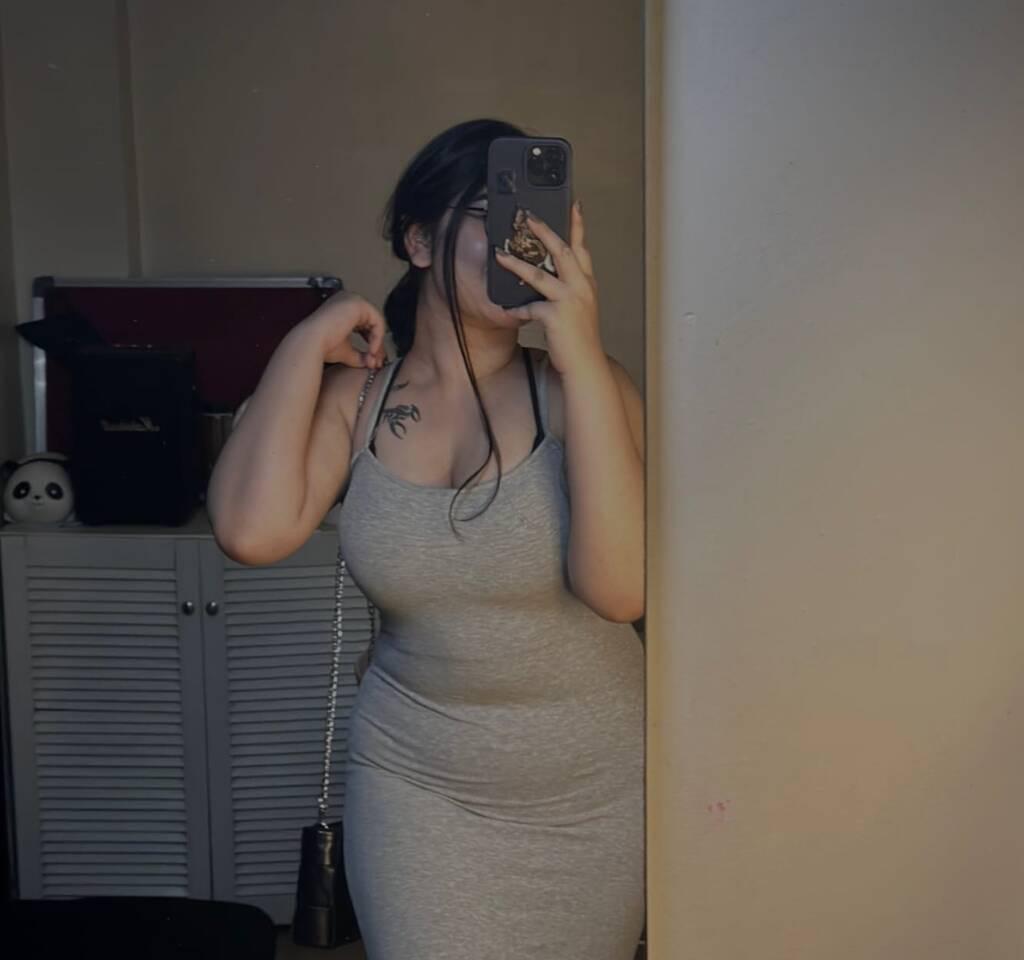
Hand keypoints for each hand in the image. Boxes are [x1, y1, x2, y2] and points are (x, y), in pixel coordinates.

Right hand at [303, 291, 388, 367]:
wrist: (312, 341)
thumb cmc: (321, 344)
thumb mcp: (347, 350)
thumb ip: (360, 355)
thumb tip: (371, 361)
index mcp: (342, 309)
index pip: (364, 325)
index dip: (371, 342)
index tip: (372, 358)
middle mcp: (347, 301)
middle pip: (371, 322)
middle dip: (376, 344)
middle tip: (376, 360)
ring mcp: (352, 299)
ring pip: (376, 322)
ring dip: (377, 342)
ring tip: (371, 357)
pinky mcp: (358, 303)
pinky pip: (377, 321)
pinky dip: (377, 337)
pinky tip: (371, 349)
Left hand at [494, 201, 603, 376]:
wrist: (586, 366)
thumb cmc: (580, 341)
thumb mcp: (580, 309)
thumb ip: (568, 291)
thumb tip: (548, 278)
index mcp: (587, 285)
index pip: (582, 248)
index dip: (578, 226)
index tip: (574, 205)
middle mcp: (581, 288)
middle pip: (562, 250)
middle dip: (545, 231)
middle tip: (529, 216)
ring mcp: (569, 301)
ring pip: (539, 275)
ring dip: (516, 264)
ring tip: (499, 255)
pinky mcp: (556, 316)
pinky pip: (529, 308)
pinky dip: (517, 310)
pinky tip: (508, 311)